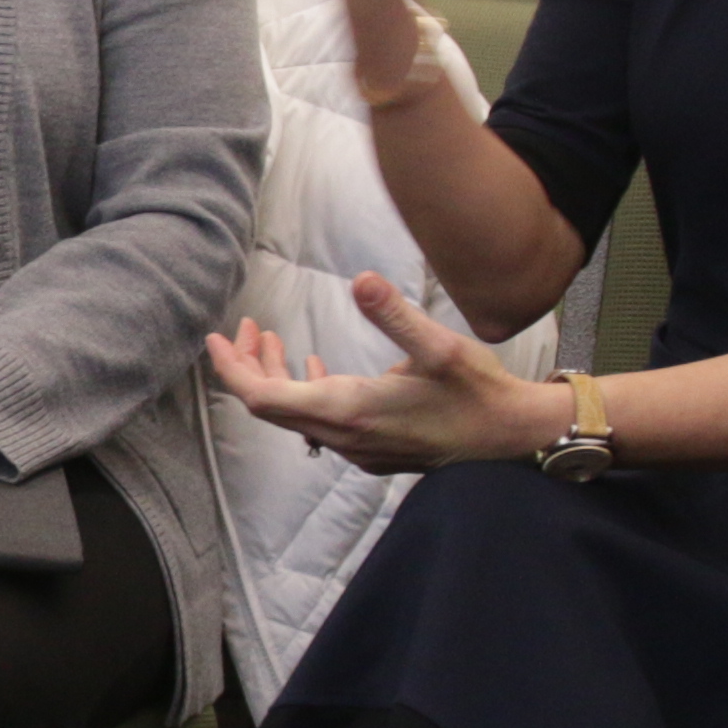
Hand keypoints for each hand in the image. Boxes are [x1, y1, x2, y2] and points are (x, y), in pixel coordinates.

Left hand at [202, 273, 555, 474]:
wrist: (511, 439)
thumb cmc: (479, 394)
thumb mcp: (440, 347)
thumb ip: (395, 314)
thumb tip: (362, 279)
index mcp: (350, 411)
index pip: (266, 399)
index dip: (233, 370)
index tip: (215, 339)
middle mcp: (345, 436)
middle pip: (273, 407)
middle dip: (249, 367)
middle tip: (241, 328)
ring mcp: (358, 448)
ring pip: (297, 414)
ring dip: (278, 377)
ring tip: (269, 338)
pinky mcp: (372, 448)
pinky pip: (321, 421)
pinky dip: (307, 391)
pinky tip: (314, 366)